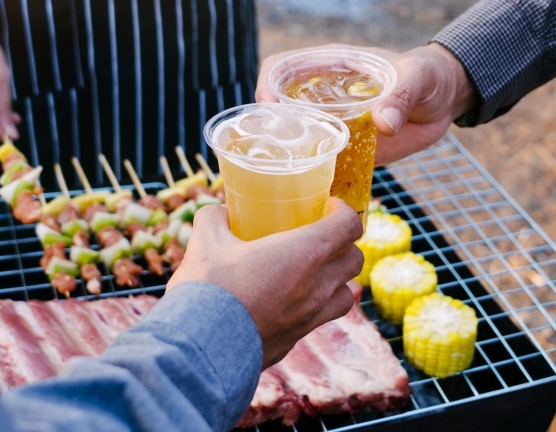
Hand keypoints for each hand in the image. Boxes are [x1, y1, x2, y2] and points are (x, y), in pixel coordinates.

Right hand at [166, 199, 363, 368]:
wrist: (200, 348)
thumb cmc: (208, 289)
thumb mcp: (205, 242)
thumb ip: (214, 219)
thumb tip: (218, 213)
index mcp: (305, 253)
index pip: (349, 226)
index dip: (344, 212)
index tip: (328, 207)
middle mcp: (318, 286)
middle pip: (355, 260)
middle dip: (344, 244)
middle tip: (321, 236)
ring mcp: (310, 318)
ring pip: (346, 295)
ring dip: (337, 279)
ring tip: (314, 272)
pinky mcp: (296, 341)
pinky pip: (321, 319)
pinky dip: (316, 307)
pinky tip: (291, 302)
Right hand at [257, 43, 477, 164]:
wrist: (445, 99)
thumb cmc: (427, 75)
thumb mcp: (417, 77)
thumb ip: (401, 96)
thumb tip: (384, 124)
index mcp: (330, 66)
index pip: (281, 68)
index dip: (267, 84)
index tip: (270, 107)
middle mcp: (322, 96)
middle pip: (278, 109)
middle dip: (269, 128)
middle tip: (274, 151)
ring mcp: (333, 124)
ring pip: (296, 139)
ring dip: (287, 156)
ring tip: (286, 175)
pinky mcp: (348, 149)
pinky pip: (323, 162)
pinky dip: (314, 176)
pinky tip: (312, 191)